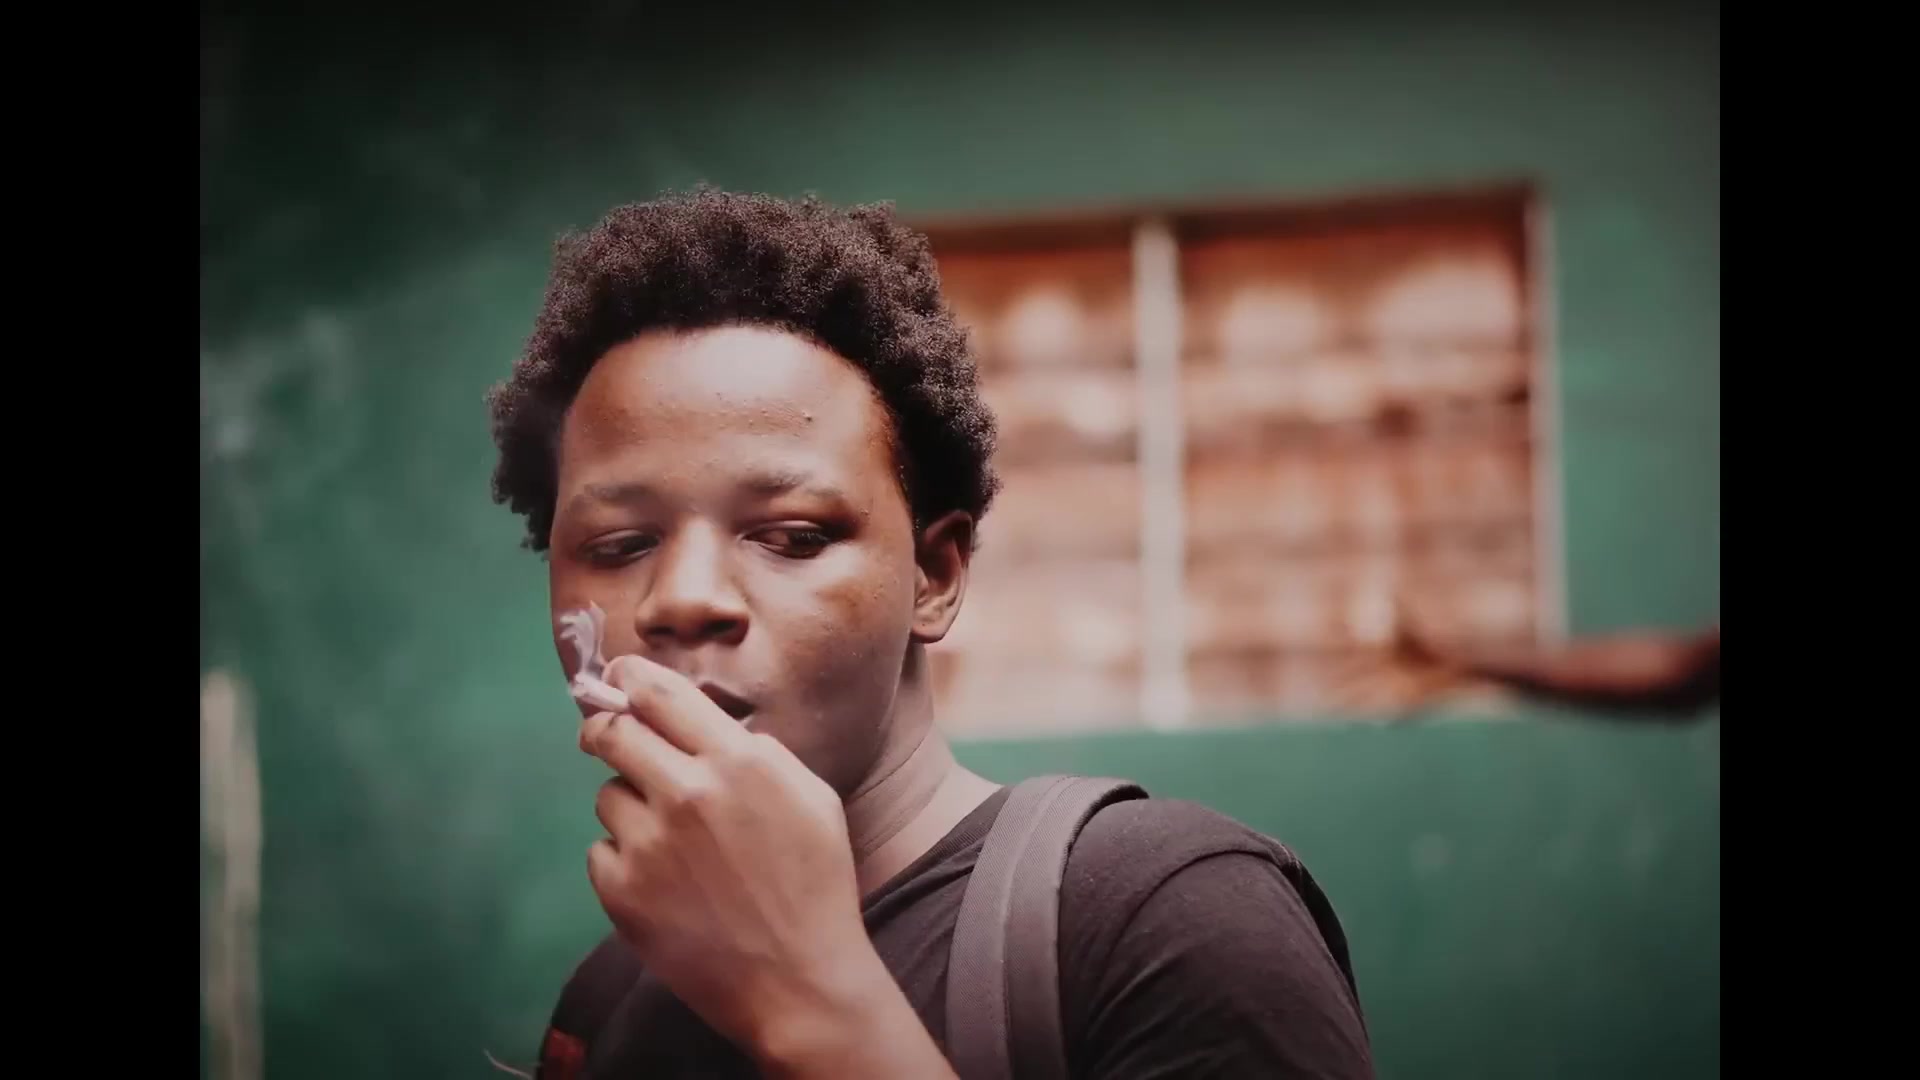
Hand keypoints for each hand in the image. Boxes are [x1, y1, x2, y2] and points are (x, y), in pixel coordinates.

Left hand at [579, 655, 887, 1065]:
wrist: (800, 980)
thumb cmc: (816, 885)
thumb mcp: (811, 797)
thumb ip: (757, 752)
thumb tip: (704, 723)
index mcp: (738, 761)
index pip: (660, 694)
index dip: (628, 678)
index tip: (615, 676)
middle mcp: (687, 792)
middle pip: (612, 733)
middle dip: (605, 730)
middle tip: (607, 739)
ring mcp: (649, 843)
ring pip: (608, 796)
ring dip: (630, 808)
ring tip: (671, 843)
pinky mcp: (622, 891)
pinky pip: (602, 853)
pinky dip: (625, 862)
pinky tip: (665, 886)